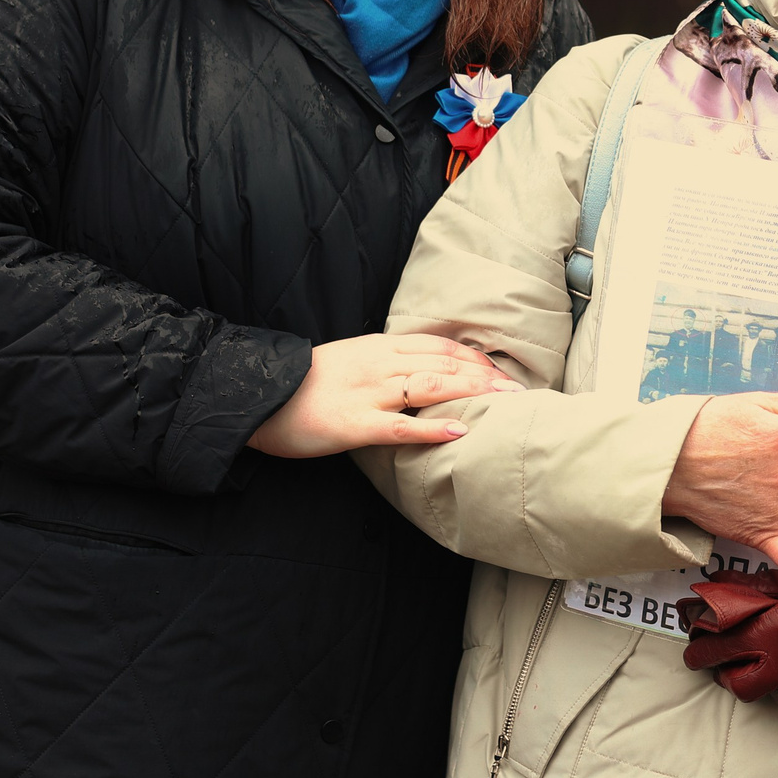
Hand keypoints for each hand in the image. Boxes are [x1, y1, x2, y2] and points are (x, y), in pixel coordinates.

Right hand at [247, 332, 523, 457]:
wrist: (256, 394)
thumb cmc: (303, 383)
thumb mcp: (350, 360)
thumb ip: (385, 363)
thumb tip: (420, 371)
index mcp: (380, 348)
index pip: (440, 346)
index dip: (476, 358)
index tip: (504, 371)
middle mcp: (380, 363)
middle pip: (445, 364)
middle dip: (487, 377)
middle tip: (521, 391)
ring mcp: (368, 392)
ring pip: (430, 386)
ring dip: (473, 393)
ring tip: (506, 403)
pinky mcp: (354, 423)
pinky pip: (399, 424)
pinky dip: (432, 427)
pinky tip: (460, 430)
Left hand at [680, 572, 777, 726]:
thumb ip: (762, 588)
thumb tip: (725, 585)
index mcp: (773, 632)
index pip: (719, 650)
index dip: (701, 653)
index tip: (694, 654)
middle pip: (739, 685)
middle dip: (731, 676)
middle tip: (732, 668)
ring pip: (774, 696)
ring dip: (774, 683)